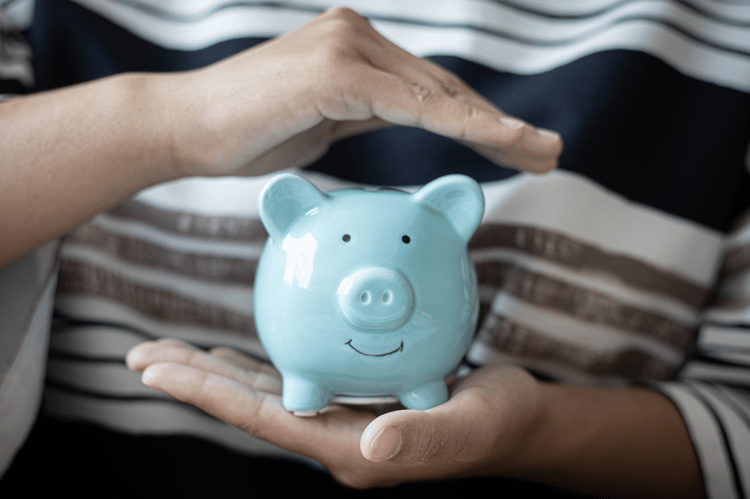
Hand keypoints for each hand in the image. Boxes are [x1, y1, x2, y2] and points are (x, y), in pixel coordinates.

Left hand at [126, 338, 544, 488]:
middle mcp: (334, 439)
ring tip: (168, 353)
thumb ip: (423, 437)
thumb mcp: (470, 424)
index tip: (158, 369)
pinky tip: (233, 354)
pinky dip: (255, 367)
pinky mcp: (349, 402)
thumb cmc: (497, 421)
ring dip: (215, 374)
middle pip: (250, 407)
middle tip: (141, 356)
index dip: (210, 396)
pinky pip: (292, 381)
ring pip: (263, 395)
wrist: (513, 422)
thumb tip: (369, 448)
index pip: (267, 420)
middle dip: (195, 383)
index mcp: (351, 450)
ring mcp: (339, 422)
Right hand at [165, 7, 562, 176]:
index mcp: (357, 48)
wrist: (185, 130)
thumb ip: (367, 114)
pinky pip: (408, 103)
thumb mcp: (324, 125)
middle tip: (550, 154)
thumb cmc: (249, 135)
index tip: (521, 149)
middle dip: (501, 127)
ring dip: (495, 127)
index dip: (481, 120)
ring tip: (541, 153)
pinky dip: (456, 124)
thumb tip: (404, 120)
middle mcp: (357, 35)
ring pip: (437, 93)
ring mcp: (346, 46)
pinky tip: (497, 143)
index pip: (432, 89)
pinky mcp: (333, 70)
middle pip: (446, 88)